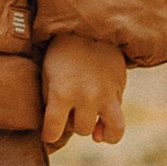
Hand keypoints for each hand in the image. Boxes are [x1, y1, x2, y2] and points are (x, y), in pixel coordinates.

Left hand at [42, 34, 125, 149]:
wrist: (90, 29)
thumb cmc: (62, 54)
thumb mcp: (47, 75)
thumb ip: (51, 103)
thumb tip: (60, 132)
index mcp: (62, 91)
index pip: (53, 129)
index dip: (49, 136)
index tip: (48, 135)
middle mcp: (85, 97)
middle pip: (79, 129)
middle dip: (72, 123)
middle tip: (69, 108)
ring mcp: (105, 96)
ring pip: (102, 134)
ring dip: (91, 128)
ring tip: (87, 119)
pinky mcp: (119, 92)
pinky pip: (118, 126)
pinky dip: (110, 133)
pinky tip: (102, 130)